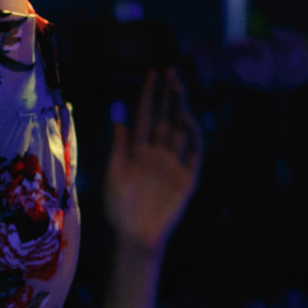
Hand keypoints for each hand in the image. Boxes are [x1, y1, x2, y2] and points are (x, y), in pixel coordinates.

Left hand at [104, 69, 201, 255]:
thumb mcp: (114, 174)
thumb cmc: (119, 208)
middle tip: (172, 71)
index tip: (152, 73)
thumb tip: (119, 119)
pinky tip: (186, 119)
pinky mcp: (188, 176)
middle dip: (168, 95)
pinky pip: (194, 152)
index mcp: (137, 150)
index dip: (148, 95)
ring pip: (180, 129)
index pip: (145, 116)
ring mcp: (174, 163)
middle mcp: (157, 153)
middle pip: (165, 118)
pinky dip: (192, 135)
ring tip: (179, 87)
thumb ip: (119, 147)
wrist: (136, 235)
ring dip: (180, 108)